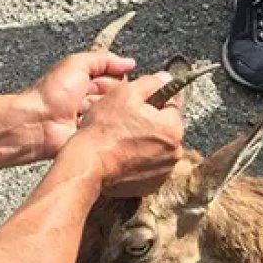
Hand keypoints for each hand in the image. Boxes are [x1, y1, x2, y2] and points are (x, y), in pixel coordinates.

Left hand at [21, 51, 136, 158]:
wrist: (38, 123)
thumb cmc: (52, 93)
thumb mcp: (78, 63)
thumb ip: (104, 59)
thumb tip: (129, 62)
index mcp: (86, 80)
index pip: (117, 78)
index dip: (117, 79)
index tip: (117, 80)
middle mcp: (90, 98)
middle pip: (118, 96)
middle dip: (114, 96)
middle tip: (102, 97)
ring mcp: (92, 118)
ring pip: (115, 113)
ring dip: (109, 112)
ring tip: (95, 112)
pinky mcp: (92, 136)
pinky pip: (109, 132)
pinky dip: (106, 128)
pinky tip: (99, 126)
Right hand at [72, 73, 184, 196]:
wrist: (87, 163)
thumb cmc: (105, 128)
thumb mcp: (126, 93)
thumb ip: (151, 83)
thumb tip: (167, 78)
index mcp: (173, 128)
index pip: (171, 106)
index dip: (153, 101)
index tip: (137, 105)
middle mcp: (174, 152)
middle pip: (165, 128)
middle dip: (150, 123)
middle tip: (125, 122)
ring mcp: (163, 171)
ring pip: (157, 147)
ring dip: (145, 142)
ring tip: (122, 140)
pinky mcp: (151, 185)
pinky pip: (149, 165)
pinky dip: (139, 160)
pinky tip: (123, 155)